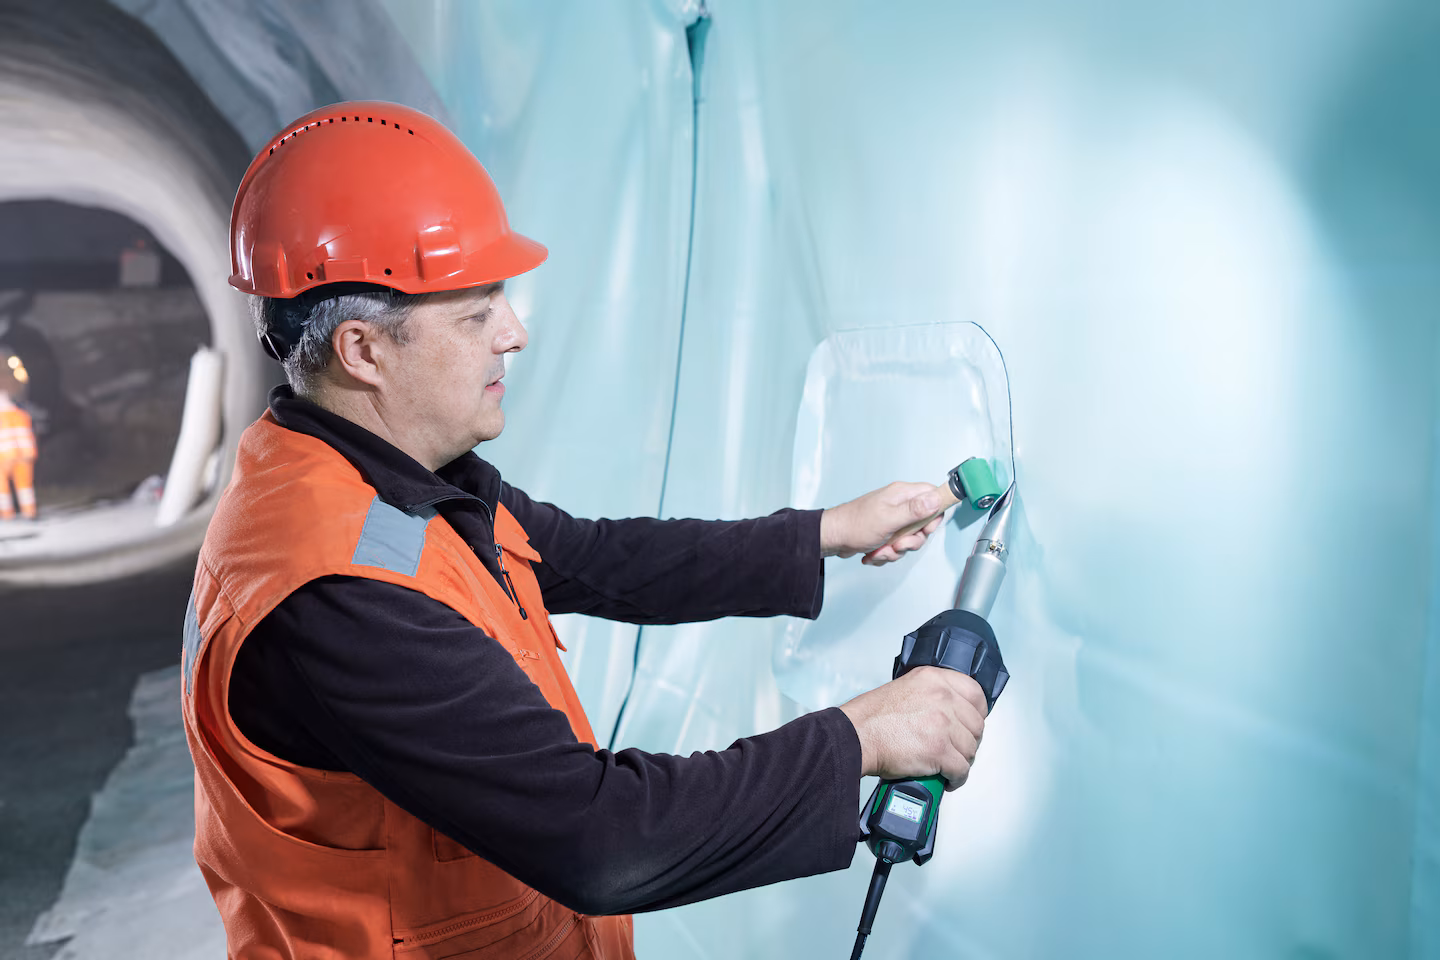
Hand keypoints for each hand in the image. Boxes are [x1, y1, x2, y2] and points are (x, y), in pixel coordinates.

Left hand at [820, 481, 947, 564]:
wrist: (832, 539)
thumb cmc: (855, 525)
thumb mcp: (889, 519)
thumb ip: (915, 510)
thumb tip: (937, 498)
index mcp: (901, 494)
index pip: (932, 495)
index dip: (934, 513)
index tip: (925, 528)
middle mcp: (899, 504)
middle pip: (923, 523)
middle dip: (911, 541)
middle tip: (898, 543)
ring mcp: (892, 519)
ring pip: (910, 539)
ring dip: (895, 551)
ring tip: (880, 549)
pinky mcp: (886, 532)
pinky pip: (897, 547)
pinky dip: (886, 554)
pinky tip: (873, 552)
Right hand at [838, 667, 986, 790]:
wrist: (856, 736)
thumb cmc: (872, 717)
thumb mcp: (905, 688)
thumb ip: (931, 694)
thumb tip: (951, 711)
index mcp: (935, 679)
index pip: (976, 694)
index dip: (977, 714)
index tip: (971, 724)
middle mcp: (943, 698)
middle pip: (976, 725)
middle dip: (968, 741)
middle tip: (956, 748)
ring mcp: (943, 724)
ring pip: (970, 749)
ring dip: (961, 760)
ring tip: (948, 765)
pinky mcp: (940, 750)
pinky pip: (961, 770)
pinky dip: (956, 779)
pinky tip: (947, 779)